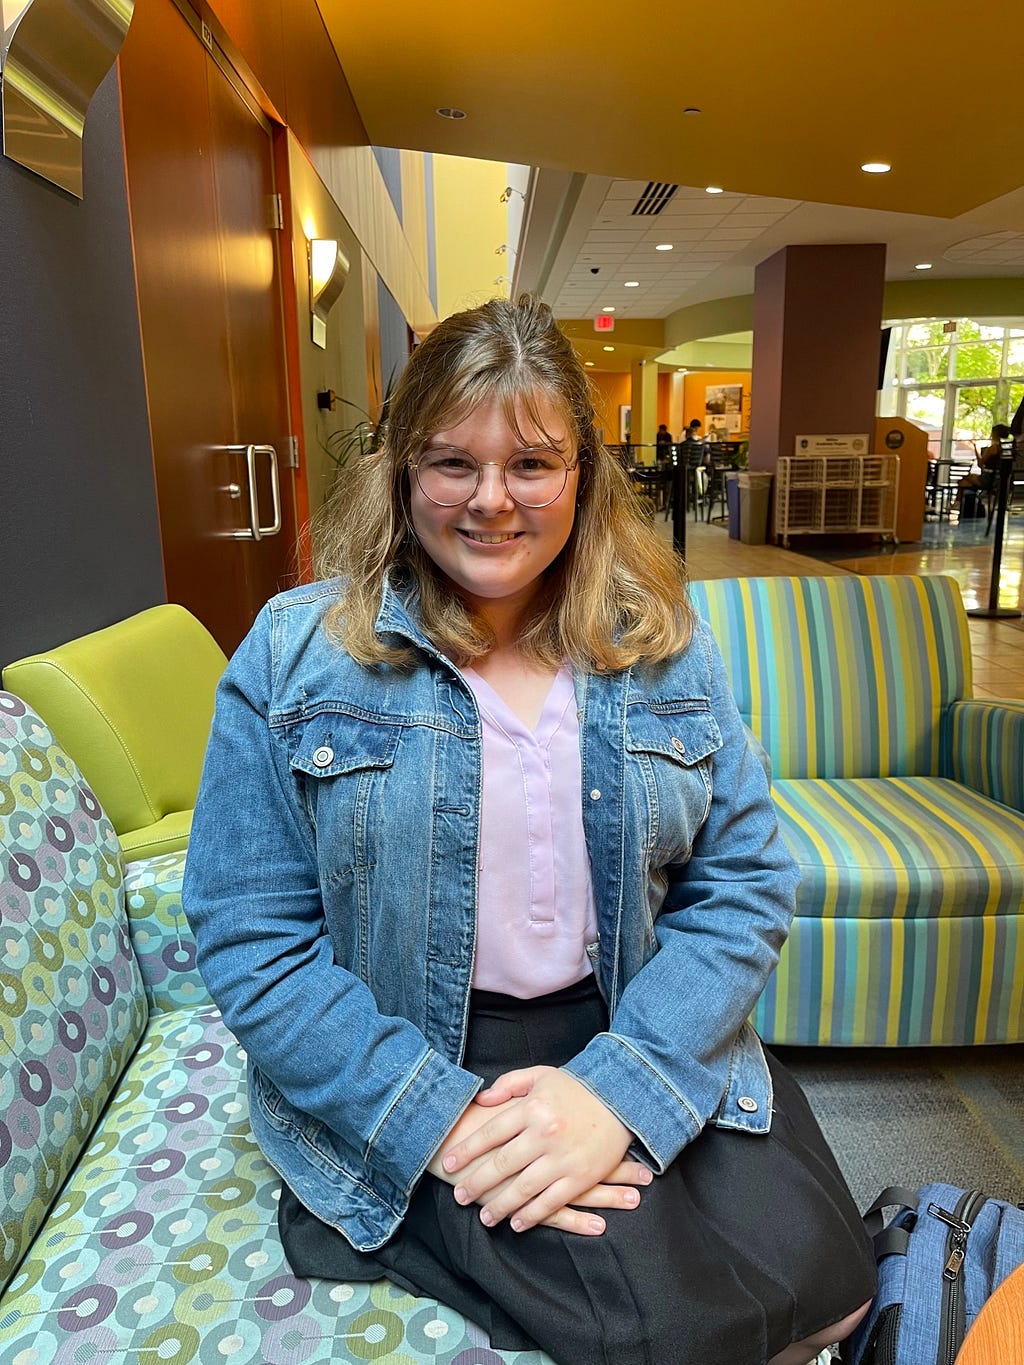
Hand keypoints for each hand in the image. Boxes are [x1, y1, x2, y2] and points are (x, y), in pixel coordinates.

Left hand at [439, 1066, 633, 1232]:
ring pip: (523, 1189)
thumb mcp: (540, 1075)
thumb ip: (509, 1085)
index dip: (467, 1150)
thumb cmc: (576, 1087)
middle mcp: (545, 1134)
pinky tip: (517, 1223)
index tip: (448, 1163)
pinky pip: (551, 1202)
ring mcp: (563, 1158)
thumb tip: (481, 1100)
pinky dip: (532, 1216)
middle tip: (459, 1195)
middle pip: (502, 1164)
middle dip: (476, 1183)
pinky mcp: (580, 1176)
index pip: (491, 1133)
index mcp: (532, 1108)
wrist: (622, 1098)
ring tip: (484, 1217)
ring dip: (501, 1206)